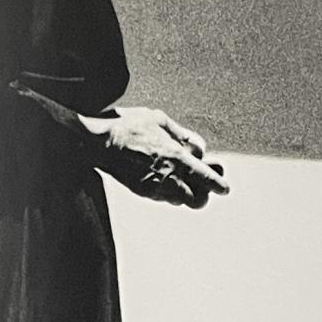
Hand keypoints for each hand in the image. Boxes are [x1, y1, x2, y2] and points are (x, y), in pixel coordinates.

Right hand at [94, 108, 228, 206]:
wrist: (97, 142)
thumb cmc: (128, 126)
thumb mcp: (160, 119)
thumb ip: (184, 135)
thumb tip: (199, 148)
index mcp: (176, 157)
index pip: (206, 179)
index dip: (218, 185)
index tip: (224, 187)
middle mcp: (168, 178)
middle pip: (197, 201)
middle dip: (203, 194)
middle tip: (202, 184)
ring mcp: (154, 188)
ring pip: (179, 201)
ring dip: (185, 193)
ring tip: (180, 177)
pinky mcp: (141, 192)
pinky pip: (162, 198)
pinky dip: (168, 191)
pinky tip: (163, 177)